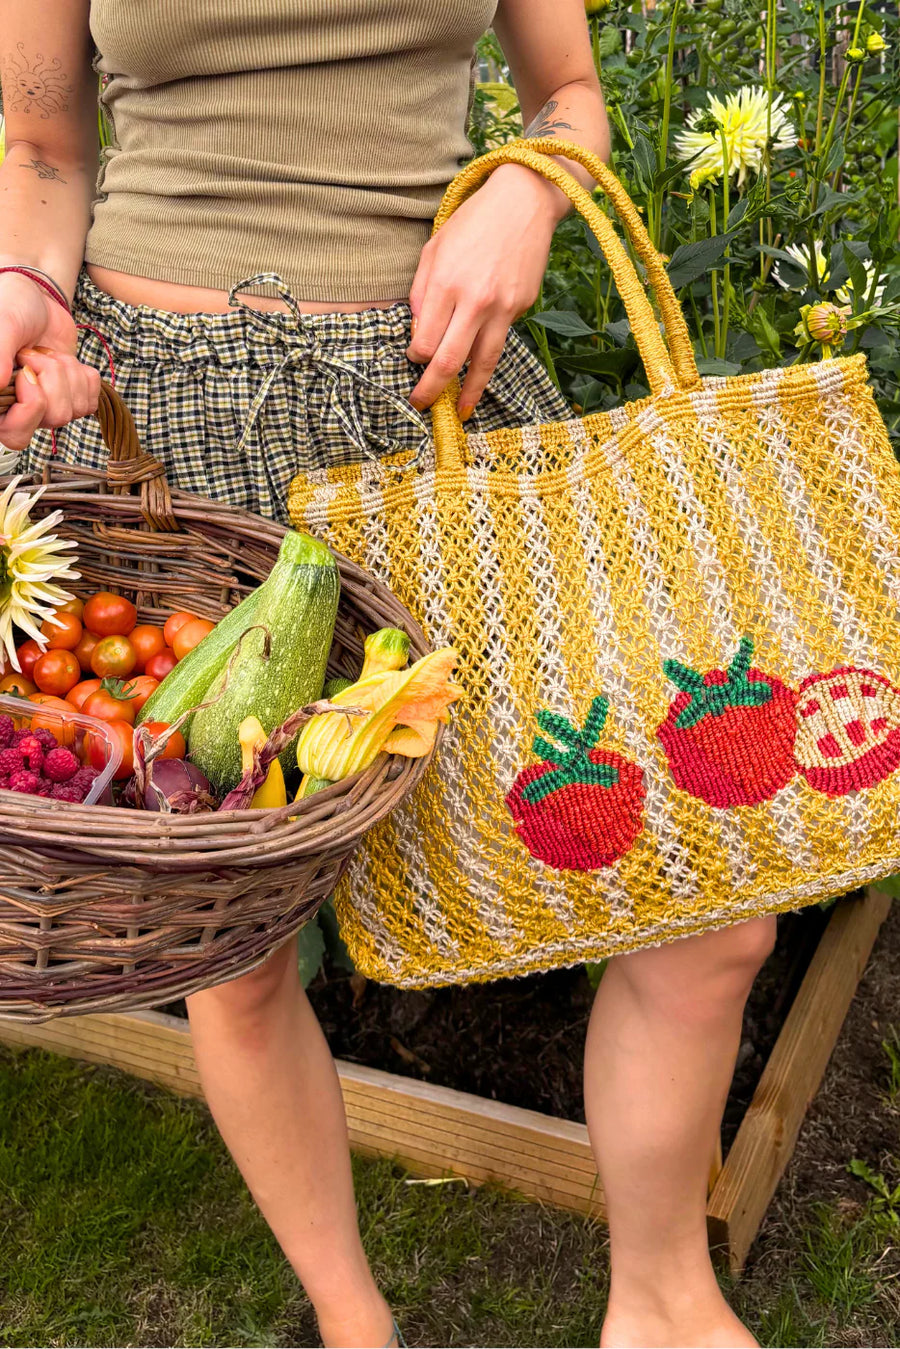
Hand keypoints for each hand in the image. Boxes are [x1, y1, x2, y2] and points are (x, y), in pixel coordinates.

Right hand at [0, 272, 100, 451]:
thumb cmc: (11, 307)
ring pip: (75, 409)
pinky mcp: (72, 397)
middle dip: (53, 378)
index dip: (30, 407)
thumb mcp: (3, 326)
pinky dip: (83, 375)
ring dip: (67, 372)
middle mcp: (21, 409)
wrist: (36, 297)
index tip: (26, 374)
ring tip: (46, 353)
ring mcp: (49, 406)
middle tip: (34, 355)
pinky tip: (64, 359)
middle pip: (55, 418)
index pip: (15, 435)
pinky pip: (91, 401)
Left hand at [406, 164, 563, 418]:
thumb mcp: (435, 247)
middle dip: (432, 389)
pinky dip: (487, 355)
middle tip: (422, 406)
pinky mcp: (521, 308)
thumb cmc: (473, 221)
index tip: (414, 359)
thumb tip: (419, 330)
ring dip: (469, 393)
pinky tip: (480, 365)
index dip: (416, 357)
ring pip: (482, 363)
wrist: (525, 201)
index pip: (424, 340)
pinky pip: (500, 338)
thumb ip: (422, 291)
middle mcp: (474, 300)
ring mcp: (502, 307)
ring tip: (462, 412)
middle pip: (449, 361)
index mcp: (446, 283)